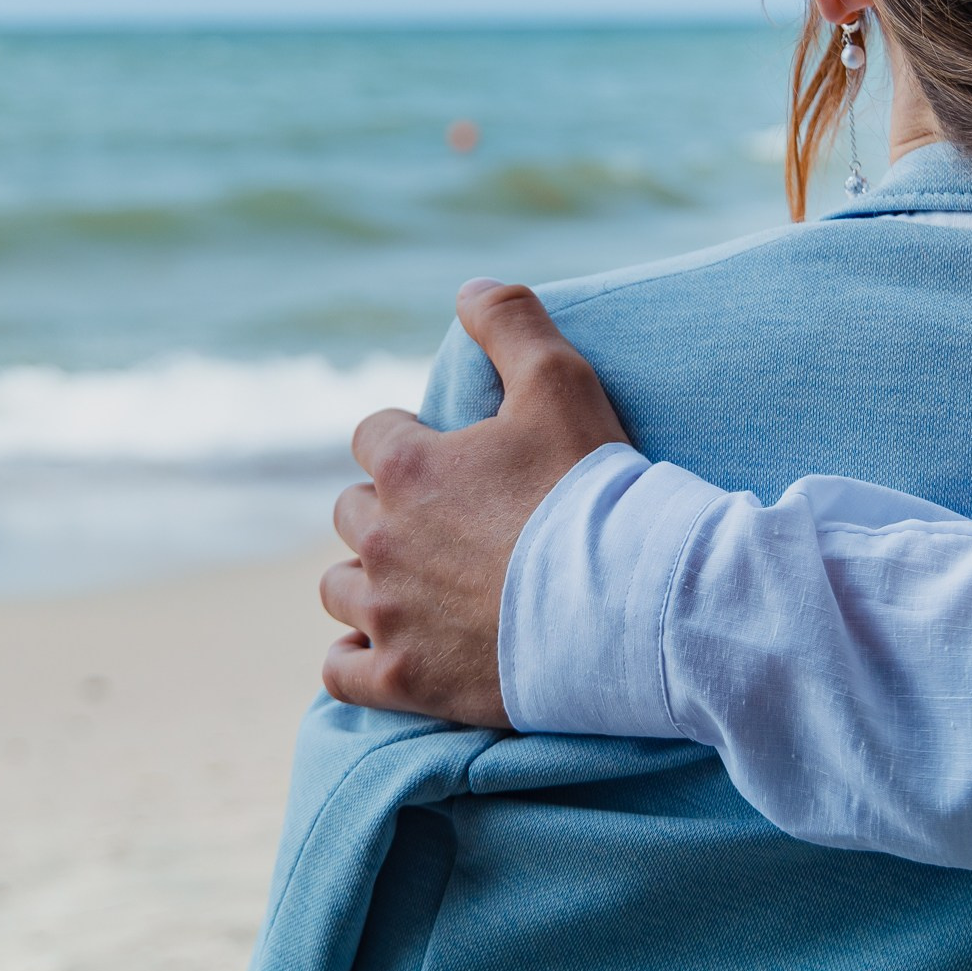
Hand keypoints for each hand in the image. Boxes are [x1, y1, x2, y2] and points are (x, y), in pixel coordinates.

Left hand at [319, 278, 628, 725]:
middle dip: (388, 513)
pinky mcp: (404, 681)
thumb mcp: (562, 382)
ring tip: (417, 586)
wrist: (630, 605)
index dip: (410, 443)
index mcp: (406, 466)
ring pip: (341, 589)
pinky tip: (385, 651)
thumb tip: (466, 289)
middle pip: (352, 513)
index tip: (451, 462)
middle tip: (446, 527)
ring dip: (368, 582)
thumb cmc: (596, 492)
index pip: (373, 436)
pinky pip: (341, 672)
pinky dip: (356, 658)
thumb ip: (510, 322)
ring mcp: (389, 614)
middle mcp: (381, 538)